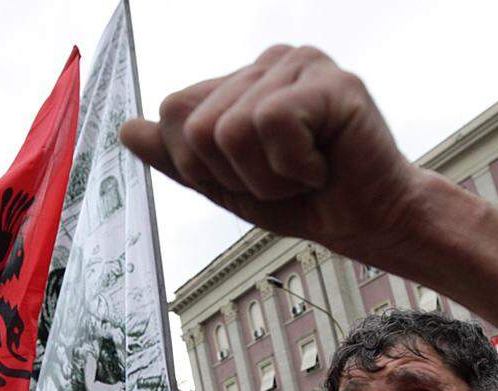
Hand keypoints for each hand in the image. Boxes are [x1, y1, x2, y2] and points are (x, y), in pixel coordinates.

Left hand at [120, 45, 418, 269]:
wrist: (371, 223)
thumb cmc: (308, 203)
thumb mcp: (229, 186)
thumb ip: (179, 158)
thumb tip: (126, 130)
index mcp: (243, 79)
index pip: (175, 110)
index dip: (199, 164)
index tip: (251, 178)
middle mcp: (271, 60)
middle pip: (196, 124)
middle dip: (234, 175)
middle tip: (283, 179)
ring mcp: (302, 64)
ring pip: (230, 129)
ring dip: (266, 177)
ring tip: (304, 173)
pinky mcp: (333, 80)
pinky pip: (270, 124)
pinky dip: (293, 167)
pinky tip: (324, 165)